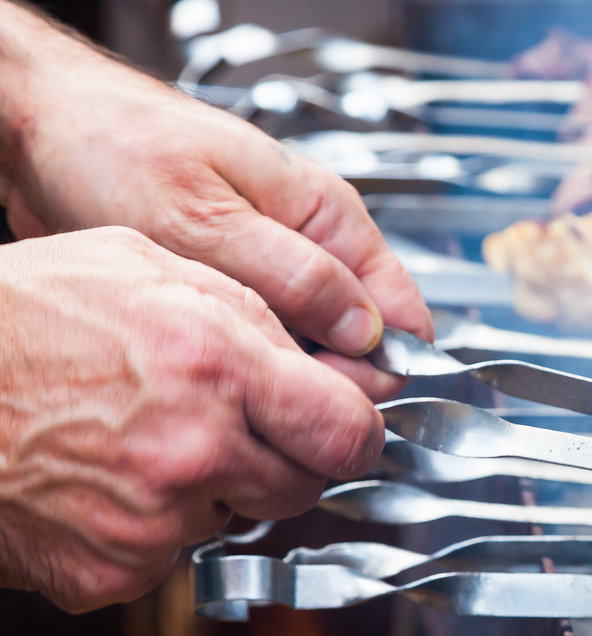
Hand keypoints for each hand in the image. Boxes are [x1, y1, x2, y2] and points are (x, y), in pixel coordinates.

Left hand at [0, 3, 430, 397]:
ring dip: (284, 376)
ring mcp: (277, 272)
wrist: (40, 129)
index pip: (400, 316)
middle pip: (361, 345)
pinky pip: (269, 346)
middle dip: (327, 381)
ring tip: (234, 379)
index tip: (328, 400)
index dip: (377, 370)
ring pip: (314, 352)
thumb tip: (367, 331)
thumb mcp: (208, 220)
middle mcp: (314, 246)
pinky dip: (251, 365)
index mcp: (330, 217)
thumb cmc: (115, 149)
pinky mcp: (238, 292)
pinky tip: (218, 368)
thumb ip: (296, 278)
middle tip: (267, 395)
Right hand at [0, 228, 384, 610]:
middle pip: (304, 487)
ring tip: (142, 440)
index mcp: (214, 364)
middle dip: (284, 460)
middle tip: (230, 427)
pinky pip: (169, 556)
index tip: (348, 430)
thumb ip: (243, 310)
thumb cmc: (14, 319)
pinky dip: (150, 528)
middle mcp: (194, 449)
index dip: (355, 433)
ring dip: (213, 491)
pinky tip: (104, 480)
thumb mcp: (139, 265)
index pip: (348, 431)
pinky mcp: (114, 570)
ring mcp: (154, 520)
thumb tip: (316, 351)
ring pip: (235, 521)